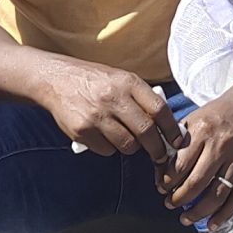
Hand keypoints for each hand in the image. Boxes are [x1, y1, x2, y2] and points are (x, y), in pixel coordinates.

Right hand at [39, 59, 182, 161]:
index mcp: (127, 82)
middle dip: (157, 148)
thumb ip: (141, 97)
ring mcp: (97, 116)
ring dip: (131, 147)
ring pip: (127, 145)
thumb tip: (166, 124)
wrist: (55, 79)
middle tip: (159, 155)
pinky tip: (103, 136)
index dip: (172, 128)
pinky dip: (109, 148)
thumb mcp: (120, 78)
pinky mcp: (82, 131)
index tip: (177, 140)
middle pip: (146, 131)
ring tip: (125, 138)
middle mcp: (113, 98)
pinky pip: (106, 150)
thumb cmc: (93, 80)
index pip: (159, 109)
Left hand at [163, 86, 232, 226]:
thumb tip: (159, 171)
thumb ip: (175, 144)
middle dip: (179, 198)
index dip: (167, 181)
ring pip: (217, 194)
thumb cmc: (214, 117)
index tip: (161, 188)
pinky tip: (211, 224)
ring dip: (198, 211)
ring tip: (185, 218)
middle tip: (169, 204)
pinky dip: (224, 215)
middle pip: (197, 182)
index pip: (180, 164)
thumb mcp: (190, 120)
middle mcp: (220, 147)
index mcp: (202, 132)